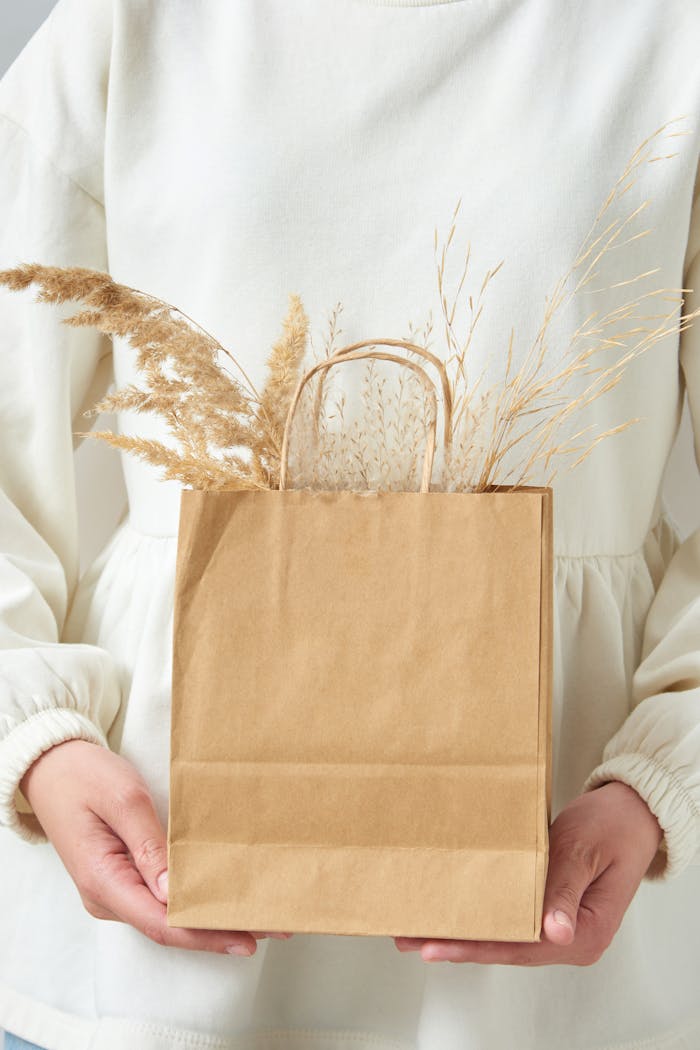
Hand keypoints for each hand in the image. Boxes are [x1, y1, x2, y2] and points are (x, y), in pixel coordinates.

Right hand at [19, 738, 292, 954]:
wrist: (53, 767)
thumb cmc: (85, 776)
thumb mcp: (123, 800)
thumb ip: (150, 845)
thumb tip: (175, 890)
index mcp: (102, 880)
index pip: (160, 922)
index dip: (205, 934)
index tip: (247, 936)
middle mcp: (106, 896)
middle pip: (168, 925)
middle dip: (217, 930)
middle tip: (273, 926)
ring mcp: (113, 890)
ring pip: (166, 915)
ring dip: (209, 917)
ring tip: (258, 916)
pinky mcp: (121, 878)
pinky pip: (159, 899)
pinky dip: (192, 902)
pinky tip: (221, 898)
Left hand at [394, 780, 663, 964]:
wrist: (631, 812)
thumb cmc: (610, 826)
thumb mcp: (584, 851)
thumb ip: (565, 890)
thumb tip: (554, 933)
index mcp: (584, 934)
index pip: (519, 948)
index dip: (475, 946)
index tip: (436, 946)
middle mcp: (570, 939)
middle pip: (505, 948)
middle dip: (457, 944)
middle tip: (409, 938)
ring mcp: (558, 927)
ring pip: (503, 937)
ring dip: (463, 932)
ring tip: (417, 931)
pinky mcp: (549, 910)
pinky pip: (510, 920)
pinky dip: (480, 917)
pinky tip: (451, 914)